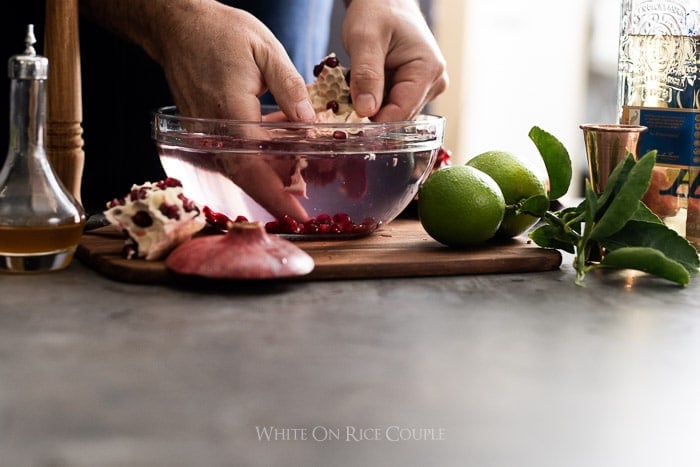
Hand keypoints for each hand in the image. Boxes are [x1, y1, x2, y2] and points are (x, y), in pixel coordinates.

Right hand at [81, 0, 315, 219]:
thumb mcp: (266, 51)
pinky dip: (257, 164)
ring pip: (240, 170)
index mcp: (231, 113)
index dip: (276, 195)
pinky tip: (281, 159)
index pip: (255, 167)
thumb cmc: (221, 32)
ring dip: (267, 182)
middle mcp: (216, 131)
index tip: (298, 215)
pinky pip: (234, 155)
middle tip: (303, 214)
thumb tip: (310, 124)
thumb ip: (290, 88)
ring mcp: (208, 133)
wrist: (178, 25)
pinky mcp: (208, 130)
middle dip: (275, 199)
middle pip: (246, 178)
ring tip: (297, 188)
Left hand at [342, 0, 447, 120]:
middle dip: (371, 116)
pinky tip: (362, 90)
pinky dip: (374, 102)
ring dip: (371, 109)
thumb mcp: (364, 39)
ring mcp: (427, 87)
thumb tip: (366, 112)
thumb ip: (366, 75)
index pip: (401, 113)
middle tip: (343, 110)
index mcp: (428, 71)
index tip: (347, 126)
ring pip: (394, 114)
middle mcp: (434, 83)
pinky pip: (392, 106)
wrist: (385, 0)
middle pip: (399, 117)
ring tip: (352, 93)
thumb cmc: (377, 11)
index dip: (374, 123)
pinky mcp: (416, 89)